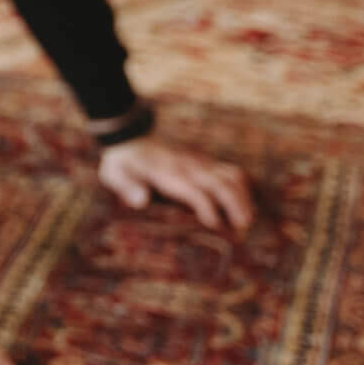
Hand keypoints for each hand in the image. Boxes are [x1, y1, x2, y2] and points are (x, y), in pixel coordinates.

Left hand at [96, 134, 253, 231]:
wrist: (129, 136)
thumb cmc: (123, 164)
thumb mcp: (115, 174)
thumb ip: (127, 186)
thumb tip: (140, 201)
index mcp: (169, 173)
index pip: (195, 190)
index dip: (207, 207)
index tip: (215, 226)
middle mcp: (189, 167)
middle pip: (222, 182)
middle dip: (236, 204)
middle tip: (243, 228)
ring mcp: (199, 162)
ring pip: (231, 175)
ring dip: (243, 196)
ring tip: (248, 220)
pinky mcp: (204, 162)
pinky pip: (230, 171)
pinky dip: (242, 187)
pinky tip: (246, 204)